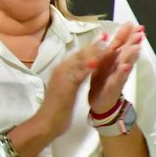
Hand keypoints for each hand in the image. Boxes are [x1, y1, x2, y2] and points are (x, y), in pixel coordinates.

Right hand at [8, 34, 107, 156]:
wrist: (47, 122)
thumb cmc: (56, 107)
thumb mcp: (66, 88)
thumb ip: (72, 77)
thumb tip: (81, 69)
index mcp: (62, 69)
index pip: (79, 55)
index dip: (92, 46)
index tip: (105, 36)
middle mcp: (61, 69)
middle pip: (80, 54)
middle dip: (95, 44)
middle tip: (109, 34)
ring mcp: (62, 77)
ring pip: (80, 61)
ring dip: (94, 51)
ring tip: (106, 43)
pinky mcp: (65, 86)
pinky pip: (78, 74)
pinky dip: (87, 67)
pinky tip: (96, 62)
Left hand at [88, 23, 144, 113]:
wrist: (101, 102)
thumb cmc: (103, 80)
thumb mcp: (102, 63)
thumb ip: (105, 49)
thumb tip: (105, 33)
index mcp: (114, 59)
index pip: (122, 44)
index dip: (127, 34)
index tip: (134, 24)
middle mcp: (119, 67)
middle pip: (127, 52)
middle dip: (133, 42)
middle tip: (140, 33)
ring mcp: (117, 77)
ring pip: (125, 64)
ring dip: (131, 56)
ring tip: (135, 47)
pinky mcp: (113, 88)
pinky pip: (118, 80)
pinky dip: (121, 74)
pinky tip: (125, 67)